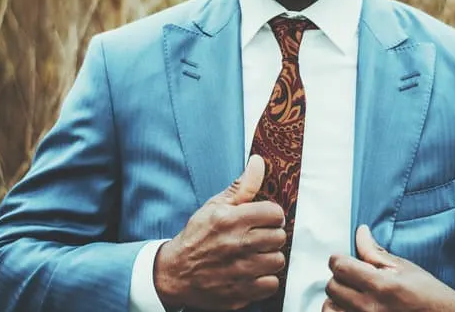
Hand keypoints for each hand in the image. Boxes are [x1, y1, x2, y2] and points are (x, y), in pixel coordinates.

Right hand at [153, 155, 286, 309]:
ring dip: (269, 258)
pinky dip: (265, 280)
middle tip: (258, 238)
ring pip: (278, 260)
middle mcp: (236, 244)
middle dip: (271, 236)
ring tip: (256, 255)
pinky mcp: (240, 292)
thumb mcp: (214, 206)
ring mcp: (239, 270)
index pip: (274, 213)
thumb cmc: (197, 236)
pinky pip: (271, 284)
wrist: (174, 273)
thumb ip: (242, 186)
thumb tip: (258, 162)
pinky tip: (253, 273)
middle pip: (279, 237)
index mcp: (230, 220)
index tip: (264, 219)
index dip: (272, 215)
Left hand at [323, 225, 454, 311]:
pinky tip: (352, 308)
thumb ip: (375, 252)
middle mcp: (370, 309)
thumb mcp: (404, 268)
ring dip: (337, 300)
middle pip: (333, 287)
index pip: (340, 267)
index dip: (339, 259)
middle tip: (353, 277)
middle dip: (340, 278)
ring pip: (329, 308)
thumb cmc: (428, 295)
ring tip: (352, 296)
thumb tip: (360, 232)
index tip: (343, 260)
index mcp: (381, 286)